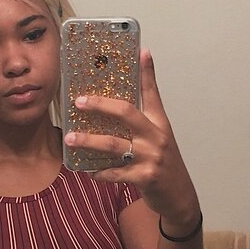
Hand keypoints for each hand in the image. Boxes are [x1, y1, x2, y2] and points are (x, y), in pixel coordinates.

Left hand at [63, 49, 200, 231]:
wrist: (179, 196)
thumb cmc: (163, 163)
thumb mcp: (159, 137)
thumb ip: (144, 118)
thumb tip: (130, 97)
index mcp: (159, 123)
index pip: (153, 93)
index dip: (147, 72)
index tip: (141, 51)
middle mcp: (156, 137)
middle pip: (127, 113)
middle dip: (100, 105)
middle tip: (78, 102)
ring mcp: (151, 157)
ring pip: (114, 144)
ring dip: (89, 141)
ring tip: (70, 139)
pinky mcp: (145, 177)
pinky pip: (115, 173)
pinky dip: (99, 172)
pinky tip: (87, 170)